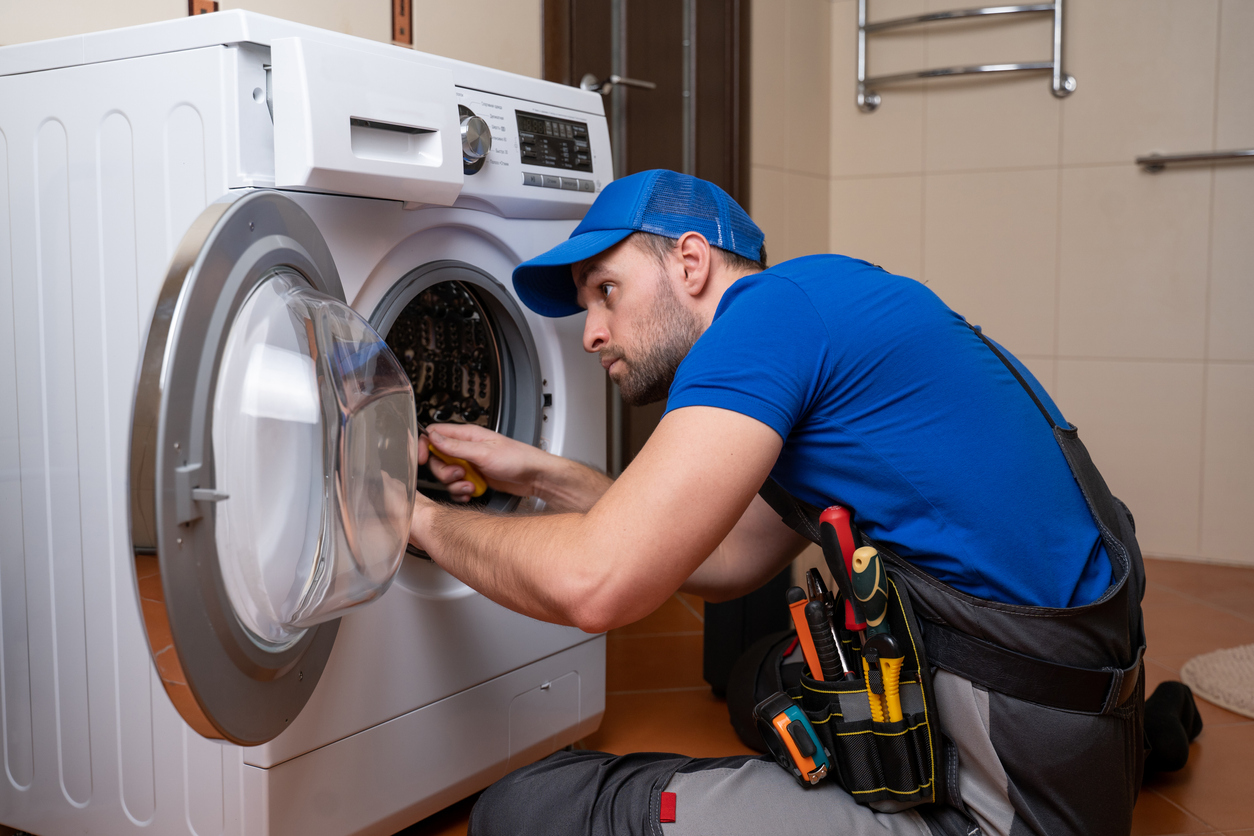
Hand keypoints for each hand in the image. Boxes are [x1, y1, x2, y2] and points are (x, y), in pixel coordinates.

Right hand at [418, 423, 545, 502]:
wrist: (535, 477)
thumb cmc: (518, 458)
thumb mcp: (484, 452)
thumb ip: (456, 446)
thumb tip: (433, 437)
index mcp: (467, 435)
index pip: (434, 434)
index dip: (424, 446)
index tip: (421, 459)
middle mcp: (466, 448)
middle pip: (437, 459)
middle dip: (444, 471)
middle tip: (460, 474)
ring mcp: (470, 463)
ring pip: (447, 475)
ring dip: (455, 484)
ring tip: (470, 485)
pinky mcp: (475, 477)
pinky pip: (457, 487)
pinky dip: (461, 492)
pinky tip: (472, 492)